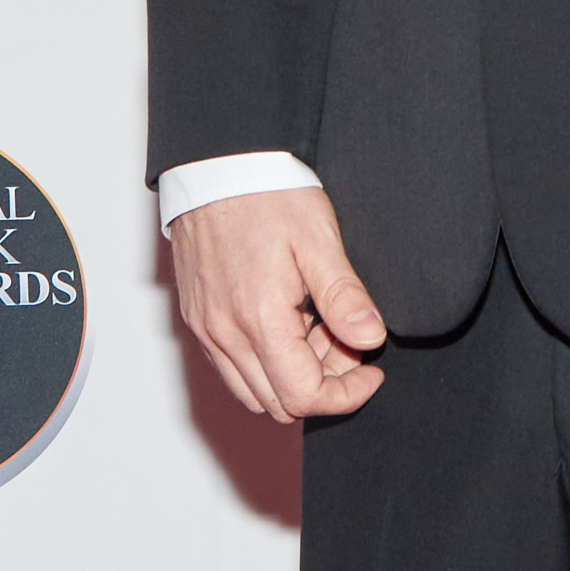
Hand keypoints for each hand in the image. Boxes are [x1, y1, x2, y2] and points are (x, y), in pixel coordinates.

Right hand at [168, 187, 388, 422]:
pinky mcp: (198, 319)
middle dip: (323, 386)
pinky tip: (289, 324)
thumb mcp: (319, 240)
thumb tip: (370, 338)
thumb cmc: (266, 195)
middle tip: (347, 344)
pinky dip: (266, 364)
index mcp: (258, 319)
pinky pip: (232, 368)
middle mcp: (224, 334)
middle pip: (278, 403)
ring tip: (318, 331)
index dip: (347, 394)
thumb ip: (344, 296)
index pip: (303, 396)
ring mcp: (206, 329)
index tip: (371, 370)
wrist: (218, 167)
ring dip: (293, 378)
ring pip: (253, 392)